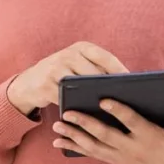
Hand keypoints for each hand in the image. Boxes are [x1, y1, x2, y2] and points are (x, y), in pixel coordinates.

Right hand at [6, 41, 127, 114]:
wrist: (29, 83)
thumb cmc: (62, 75)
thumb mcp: (77, 64)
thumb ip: (96, 68)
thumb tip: (125, 83)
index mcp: (80, 47)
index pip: (106, 57)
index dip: (120, 72)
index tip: (133, 85)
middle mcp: (67, 54)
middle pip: (95, 74)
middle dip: (108, 88)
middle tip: (123, 101)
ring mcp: (55, 69)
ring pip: (82, 86)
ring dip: (94, 98)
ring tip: (108, 109)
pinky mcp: (45, 85)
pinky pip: (67, 99)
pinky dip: (77, 108)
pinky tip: (87, 116)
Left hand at [52, 100, 163, 163]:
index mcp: (150, 137)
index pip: (131, 122)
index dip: (118, 110)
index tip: (103, 99)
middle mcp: (134, 148)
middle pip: (106, 135)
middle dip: (85, 123)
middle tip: (68, 112)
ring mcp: (124, 157)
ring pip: (95, 147)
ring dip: (74, 137)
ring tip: (56, 127)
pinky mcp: (118, 161)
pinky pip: (94, 154)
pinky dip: (76, 148)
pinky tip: (59, 143)